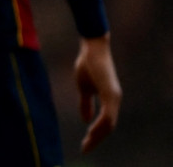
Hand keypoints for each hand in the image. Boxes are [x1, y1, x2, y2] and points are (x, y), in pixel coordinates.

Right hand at [74, 35, 120, 153]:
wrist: (92, 47)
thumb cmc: (88, 64)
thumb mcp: (83, 87)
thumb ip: (85, 103)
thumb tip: (85, 120)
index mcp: (109, 99)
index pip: (105, 123)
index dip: (96, 135)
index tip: (85, 144)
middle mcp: (114, 100)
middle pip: (108, 127)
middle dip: (96, 139)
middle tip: (85, 149)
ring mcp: (113, 96)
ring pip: (109, 124)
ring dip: (98, 135)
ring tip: (87, 143)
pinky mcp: (110, 93)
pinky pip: (107, 115)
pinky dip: (100, 125)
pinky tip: (91, 130)